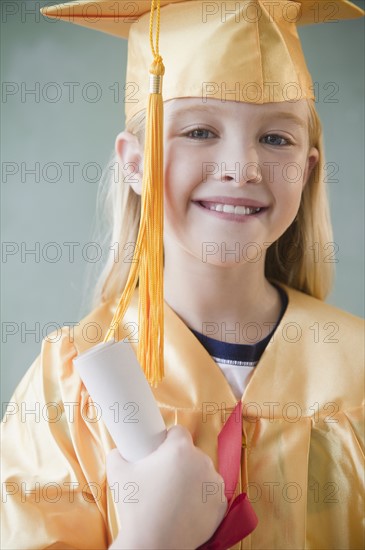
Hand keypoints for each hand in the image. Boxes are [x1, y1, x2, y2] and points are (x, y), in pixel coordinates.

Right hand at [107, 425, 226, 548]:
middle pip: (190, 452)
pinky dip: (201, 498)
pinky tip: (186, 507)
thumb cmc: (137, 507)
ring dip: (192, 478)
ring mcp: (214, 484)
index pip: (178, 431)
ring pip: (202, 472)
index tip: (159, 452)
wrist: (154, 545)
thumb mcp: (118, 474)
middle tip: (162, 478)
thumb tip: (118, 452)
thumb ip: (117, 455)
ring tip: (173, 496)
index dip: (166, 439)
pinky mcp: (220, 505)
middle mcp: (202, 462)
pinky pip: (210, 493)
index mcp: (180, 449)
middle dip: (178, 461)